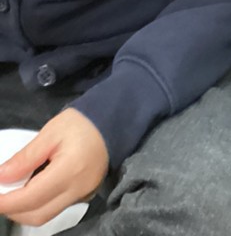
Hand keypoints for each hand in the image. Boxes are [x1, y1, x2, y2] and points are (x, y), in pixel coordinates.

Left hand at [0, 109, 107, 226]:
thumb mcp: (51, 131)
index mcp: (69, 171)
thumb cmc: (83, 122)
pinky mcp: (85, 195)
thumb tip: (1, 176)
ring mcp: (83, 195)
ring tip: (13, 192)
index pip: (31, 198)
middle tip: (1, 194)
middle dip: (13, 210)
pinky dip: (39, 204)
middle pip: (37, 215)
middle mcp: (78, 190)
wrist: (114, 120)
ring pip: (46, 215)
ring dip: (25, 210)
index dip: (6, 202)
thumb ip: (26, 157)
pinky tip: (33, 188)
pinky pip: (57, 208)